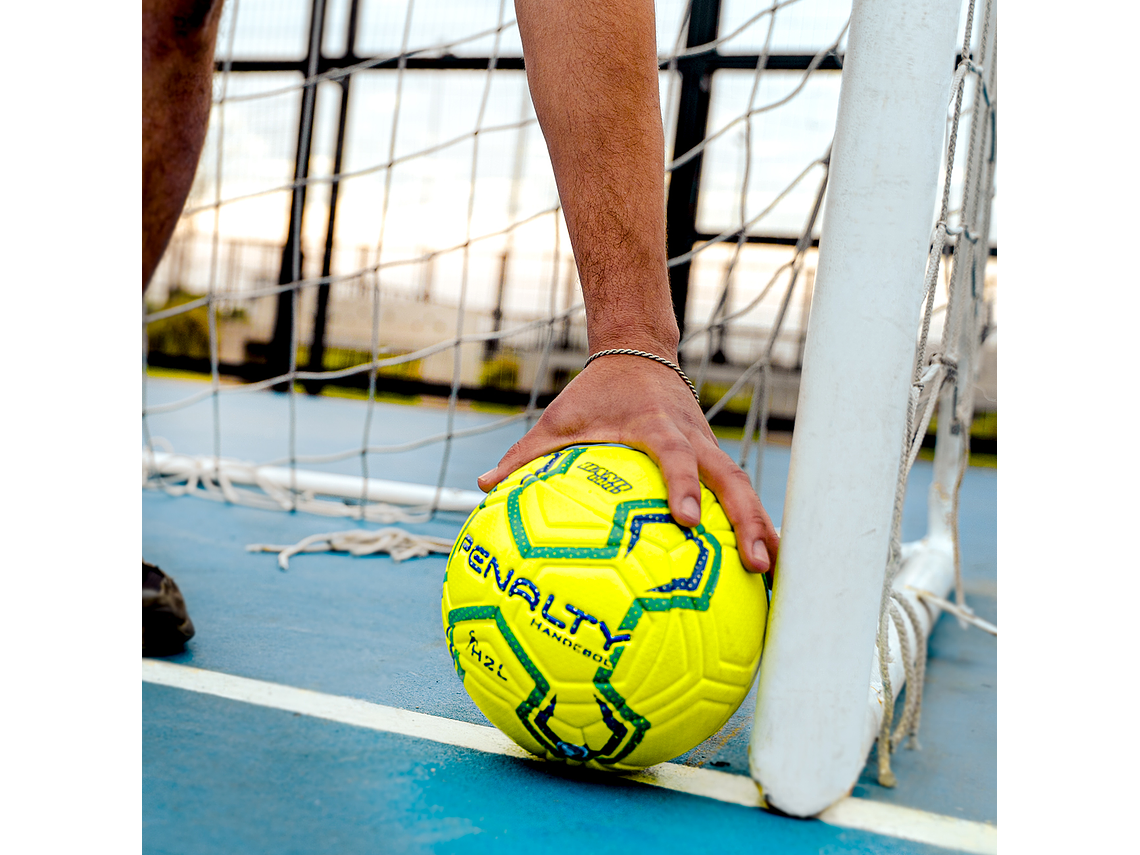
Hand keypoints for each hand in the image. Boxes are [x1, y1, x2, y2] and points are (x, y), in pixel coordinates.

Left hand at [476, 354, 778, 573]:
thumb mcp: (556, 420)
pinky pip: (739, 493)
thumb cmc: (592, 393)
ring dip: (762, 528)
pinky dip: (754, 523)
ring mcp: (709, 448)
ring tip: (773, 575)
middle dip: (748, 520)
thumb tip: (480, 488)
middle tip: (757, 564)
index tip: (686, 522)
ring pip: (745, 489)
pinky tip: (763, 566)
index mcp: (656, 427)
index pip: (675, 458)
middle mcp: (692, 438)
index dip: (683, 487)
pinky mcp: (715, 458)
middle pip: (732, 479)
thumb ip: (522, 455)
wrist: (637, 353)